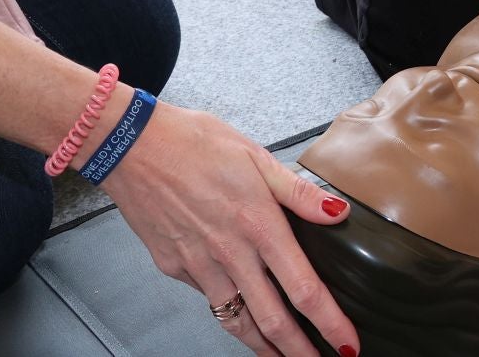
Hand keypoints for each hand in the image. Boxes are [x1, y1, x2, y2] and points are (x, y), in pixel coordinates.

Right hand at [99, 101, 354, 355]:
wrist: (132, 145)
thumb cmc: (192, 142)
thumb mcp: (255, 155)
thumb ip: (298, 192)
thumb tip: (338, 211)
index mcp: (258, 223)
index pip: (303, 287)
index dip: (329, 321)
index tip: (347, 342)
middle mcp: (230, 252)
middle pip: (272, 319)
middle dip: (299, 351)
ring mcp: (199, 266)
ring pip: (236, 321)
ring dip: (264, 346)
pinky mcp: (174, 268)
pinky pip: (207, 297)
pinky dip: (226, 310)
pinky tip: (237, 310)